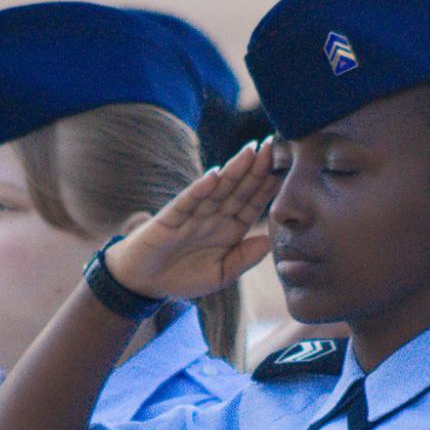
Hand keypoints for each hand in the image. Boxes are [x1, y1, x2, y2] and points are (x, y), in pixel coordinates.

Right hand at [107, 141, 273, 301]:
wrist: (145, 282)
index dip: (267, 187)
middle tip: (271, 147)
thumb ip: (243, 258)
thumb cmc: (183, 277)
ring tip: (249, 151)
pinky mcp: (171, 218)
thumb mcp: (221, 275)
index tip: (284, 169)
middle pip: (238, 190)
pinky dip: (200, 189)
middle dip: (255, 169)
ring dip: (233, 171)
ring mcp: (193, 214)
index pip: (252, 204)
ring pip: (217, 189)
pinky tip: (214, 176)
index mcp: (230, 230)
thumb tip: (269, 241)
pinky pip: (187, 201)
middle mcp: (214, 216)